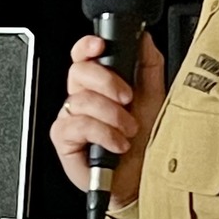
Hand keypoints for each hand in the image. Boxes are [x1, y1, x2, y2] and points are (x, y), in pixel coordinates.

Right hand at [49, 32, 165, 204]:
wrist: (143, 179)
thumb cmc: (146, 142)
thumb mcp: (155, 97)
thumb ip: (149, 65)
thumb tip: (144, 38)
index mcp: (100, 84)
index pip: (83, 56)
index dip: (87, 47)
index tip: (100, 46)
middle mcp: (82, 98)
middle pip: (78, 71)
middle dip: (106, 82)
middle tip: (127, 98)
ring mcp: (71, 118)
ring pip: (82, 100)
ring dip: (112, 116)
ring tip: (127, 131)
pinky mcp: (64, 139)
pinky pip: (78, 125)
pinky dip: (102, 134)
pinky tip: (115, 143)